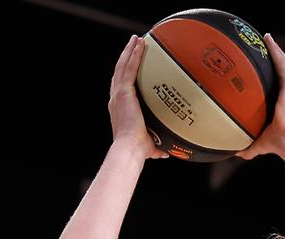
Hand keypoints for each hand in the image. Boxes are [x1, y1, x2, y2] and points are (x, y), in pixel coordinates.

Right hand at [109, 35, 166, 159]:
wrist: (130, 148)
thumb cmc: (138, 150)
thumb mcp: (150, 146)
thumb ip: (157, 147)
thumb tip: (167, 152)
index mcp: (120, 109)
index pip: (121, 88)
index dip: (124, 76)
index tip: (130, 67)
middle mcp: (116, 99)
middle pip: (119, 72)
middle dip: (126, 57)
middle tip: (133, 45)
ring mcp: (118, 94)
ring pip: (122, 66)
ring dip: (129, 51)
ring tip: (136, 39)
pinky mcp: (123, 91)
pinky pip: (129, 68)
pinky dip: (133, 55)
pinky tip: (139, 44)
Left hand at [237, 34, 284, 159]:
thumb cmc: (275, 144)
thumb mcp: (257, 144)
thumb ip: (247, 147)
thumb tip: (234, 153)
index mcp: (280, 105)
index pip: (274, 88)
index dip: (267, 77)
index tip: (259, 69)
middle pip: (278, 72)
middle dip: (272, 59)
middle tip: (263, 47)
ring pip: (281, 64)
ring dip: (274, 50)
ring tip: (266, 38)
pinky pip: (281, 64)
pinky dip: (275, 51)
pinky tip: (268, 39)